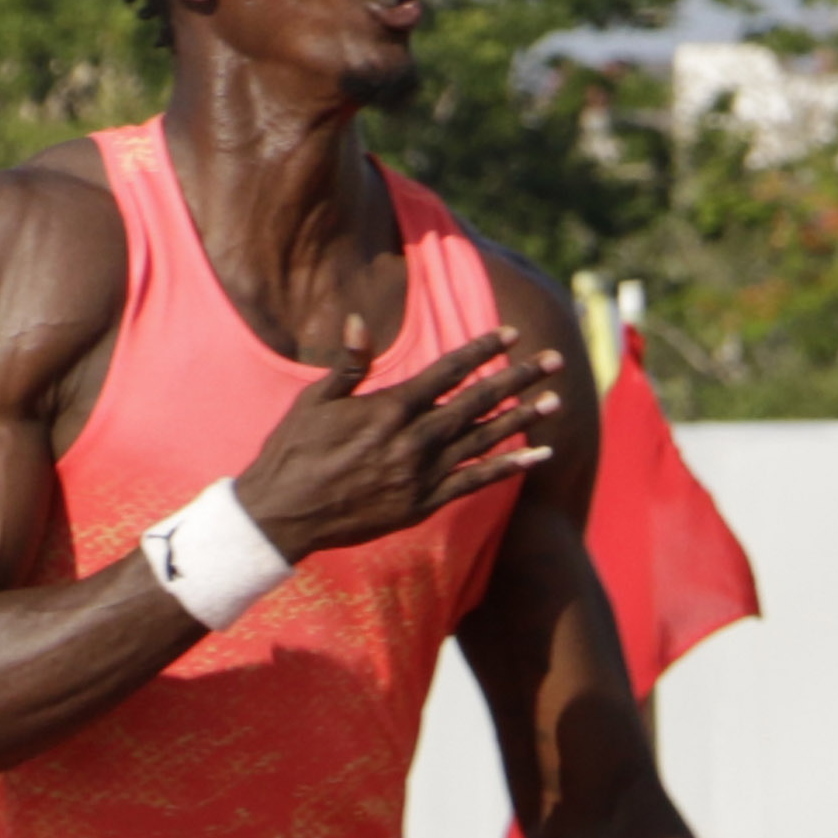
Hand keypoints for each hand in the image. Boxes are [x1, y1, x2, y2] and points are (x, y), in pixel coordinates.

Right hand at [232, 330, 557, 560]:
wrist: (281, 515)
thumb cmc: (293, 453)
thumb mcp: (315, 401)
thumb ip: (348, 365)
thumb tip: (357, 321)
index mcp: (387, 408)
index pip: (446, 372)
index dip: (482, 350)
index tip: (511, 334)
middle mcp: (411, 440)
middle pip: (476, 402)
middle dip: (518, 379)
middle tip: (554, 360)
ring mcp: (420, 475)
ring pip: (482, 440)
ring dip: (522, 420)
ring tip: (555, 401)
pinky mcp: (422, 504)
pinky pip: (475, 482)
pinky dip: (508, 468)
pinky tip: (536, 456)